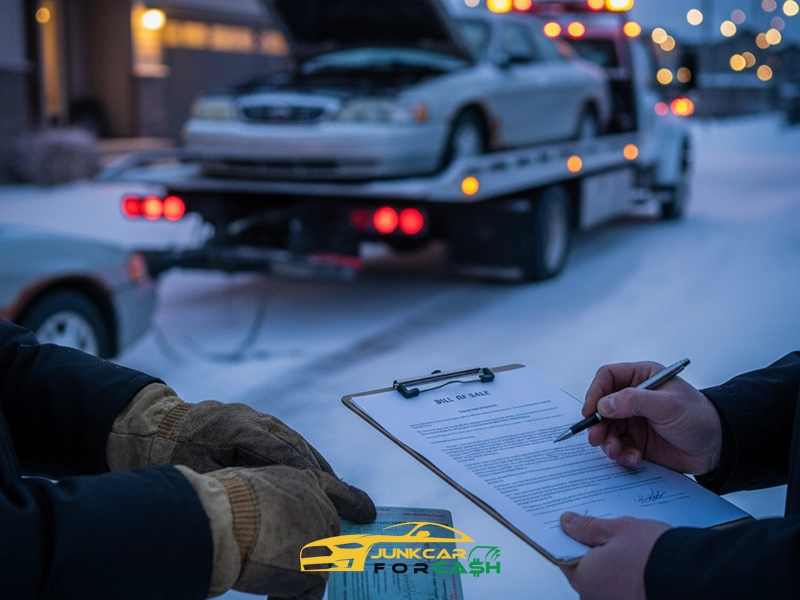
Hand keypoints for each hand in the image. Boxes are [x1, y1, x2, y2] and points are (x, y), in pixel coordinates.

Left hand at [108, 384, 335, 474]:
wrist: (148, 426)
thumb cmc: (166, 453)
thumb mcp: (194, 472)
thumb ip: (227, 483)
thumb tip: (259, 504)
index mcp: (235, 426)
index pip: (279, 449)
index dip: (305, 471)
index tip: (326, 490)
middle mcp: (248, 417)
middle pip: (292, 441)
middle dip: (319, 466)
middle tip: (342, 490)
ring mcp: (249, 416)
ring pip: (290, 437)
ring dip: (312, 459)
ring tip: (334, 483)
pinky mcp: (247, 421)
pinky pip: (279, 436)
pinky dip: (297, 452)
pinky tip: (309, 469)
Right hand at [181, 465, 376, 598]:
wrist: (227, 519)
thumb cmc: (227, 501)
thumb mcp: (256, 485)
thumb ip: (273, 503)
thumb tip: (266, 522)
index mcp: (306, 482)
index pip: (338, 492)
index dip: (354, 503)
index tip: (368, 513)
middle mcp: (321, 509)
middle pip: (326, 538)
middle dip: (308, 553)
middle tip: (281, 561)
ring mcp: (322, 542)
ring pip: (313, 569)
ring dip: (291, 577)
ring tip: (263, 573)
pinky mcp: (316, 572)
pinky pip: (306, 596)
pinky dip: (286, 599)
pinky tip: (273, 598)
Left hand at [560, 512, 670, 599]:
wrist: (694, 577)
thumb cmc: (654, 554)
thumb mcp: (617, 529)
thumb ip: (587, 527)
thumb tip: (567, 523)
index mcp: (584, 578)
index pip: (565, 557)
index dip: (572, 540)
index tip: (579, 528)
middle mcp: (596, 598)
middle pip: (588, 570)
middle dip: (596, 552)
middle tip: (611, 534)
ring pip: (608, 581)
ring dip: (615, 566)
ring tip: (632, 547)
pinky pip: (623, 589)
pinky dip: (629, 577)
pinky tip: (642, 562)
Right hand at [583, 362, 722, 474]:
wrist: (717, 448)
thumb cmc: (699, 418)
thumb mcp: (668, 405)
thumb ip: (634, 401)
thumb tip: (604, 404)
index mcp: (642, 378)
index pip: (607, 378)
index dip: (595, 393)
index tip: (591, 412)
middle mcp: (634, 397)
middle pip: (602, 407)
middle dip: (598, 424)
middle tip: (597, 439)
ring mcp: (634, 420)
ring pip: (607, 429)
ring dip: (608, 442)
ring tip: (617, 452)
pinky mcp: (637, 441)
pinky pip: (618, 447)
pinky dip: (622, 454)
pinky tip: (634, 458)